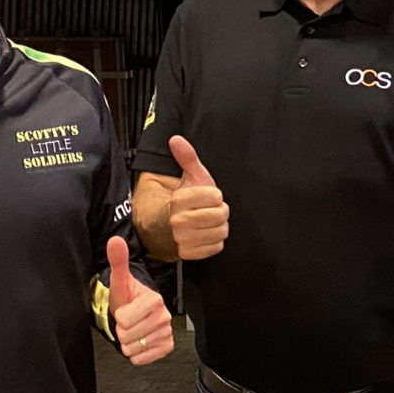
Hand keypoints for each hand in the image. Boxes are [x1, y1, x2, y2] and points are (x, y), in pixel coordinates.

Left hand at [108, 236, 173, 365]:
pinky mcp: (167, 346)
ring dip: (128, 342)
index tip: (124, 309)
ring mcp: (166, 332)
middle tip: (127, 321)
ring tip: (132, 330)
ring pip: (134, 347)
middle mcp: (164, 316)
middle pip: (128, 335)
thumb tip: (115, 241)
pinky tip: (139, 341)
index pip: (125, 319)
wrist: (135, 312)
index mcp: (154, 300)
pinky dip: (137, 354)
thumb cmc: (126, 297)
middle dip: (122, 330)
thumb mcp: (119, 280)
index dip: (119, 316)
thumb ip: (118, 260)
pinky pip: (144, 358)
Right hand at [167, 134, 229, 259]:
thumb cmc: (188, 199)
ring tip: (209, 222)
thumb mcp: (191, 176)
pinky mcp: (188, 253)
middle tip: (211, 210)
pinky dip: (215, 241)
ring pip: (220, 232)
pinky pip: (216, 247)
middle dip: (220, 212)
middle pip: (220, 215)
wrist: (173, 224)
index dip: (216, 195)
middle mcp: (177, 220)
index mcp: (179, 199)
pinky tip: (207, 234)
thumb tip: (176, 138)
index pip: (215, 196)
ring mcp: (182, 238)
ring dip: (219, 227)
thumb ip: (187, 157)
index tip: (209, 196)